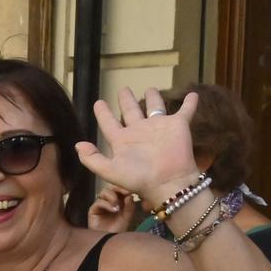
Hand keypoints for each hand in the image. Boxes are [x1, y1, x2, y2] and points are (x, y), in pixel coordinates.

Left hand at [76, 87, 201, 204]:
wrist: (168, 182)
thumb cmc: (139, 177)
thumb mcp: (110, 170)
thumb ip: (92, 159)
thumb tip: (77, 145)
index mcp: (123, 140)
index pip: (109, 123)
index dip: (103, 113)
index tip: (99, 102)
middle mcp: (139, 131)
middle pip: (131, 111)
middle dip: (126, 100)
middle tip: (123, 89)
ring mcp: (159, 127)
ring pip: (154, 107)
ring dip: (153, 98)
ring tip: (150, 89)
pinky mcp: (178, 125)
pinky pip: (185, 111)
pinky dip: (189, 103)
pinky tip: (193, 94)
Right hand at [87, 185, 143, 233]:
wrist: (109, 242)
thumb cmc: (118, 230)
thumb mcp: (128, 217)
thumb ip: (129, 206)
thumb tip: (130, 195)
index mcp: (117, 201)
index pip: (119, 189)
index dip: (124, 188)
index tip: (132, 190)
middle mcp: (108, 201)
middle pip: (111, 188)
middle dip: (119, 189)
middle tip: (126, 193)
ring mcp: (100, 205)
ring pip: (104, 192)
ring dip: (112, 196)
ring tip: (118, 206)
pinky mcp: (92, 210)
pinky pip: (98, 202)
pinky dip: (107, 204)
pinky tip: (114, 210)